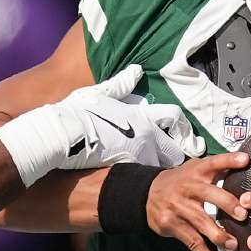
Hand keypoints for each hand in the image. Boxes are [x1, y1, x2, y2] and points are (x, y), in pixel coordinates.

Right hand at [55, 65, 205, 169]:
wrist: (63, 134)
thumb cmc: (78, 111)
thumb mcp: (100, 93)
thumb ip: (122, 84)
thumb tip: (136, 70)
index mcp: (142, 115)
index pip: (175, 117)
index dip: (184, 127)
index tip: (188, 136)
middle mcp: (146, 137)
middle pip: (175, 151)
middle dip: (172, 155)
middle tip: (168, 157)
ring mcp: (136, 156)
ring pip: (159, 167)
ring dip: (157, 168)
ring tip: (151, 169)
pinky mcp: (124, 171)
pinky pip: (141, 178)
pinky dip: (141, 178)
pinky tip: (136, 179)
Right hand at [146, 152, 250, 250]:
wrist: (148, 194)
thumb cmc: (181, 181)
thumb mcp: (195, 169)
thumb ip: (218, 168)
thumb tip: (248, 162)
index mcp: (197, 171)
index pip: (214, 162)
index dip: (229, 161)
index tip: (245, 160)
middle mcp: (188, 188)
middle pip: (209, 194)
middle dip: (227, 204)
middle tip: (243, 215)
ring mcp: (179, 208)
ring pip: (201, 222)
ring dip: (219, 236)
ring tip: (233, 245)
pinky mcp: (172, 225)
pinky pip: (192, 242)